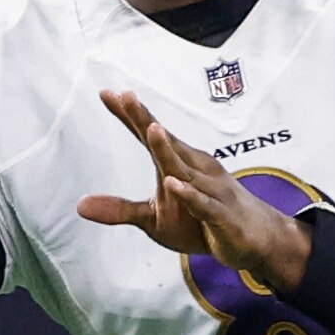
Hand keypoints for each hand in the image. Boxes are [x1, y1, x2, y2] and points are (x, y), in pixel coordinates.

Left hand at [77, 90, 312, 289]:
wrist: (254, 240)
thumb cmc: (202, 223)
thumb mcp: (153, 219)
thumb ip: (120, 210)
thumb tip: (79, 206)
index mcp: (178, 164)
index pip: (150, 137)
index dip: (130, 116)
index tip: (107, 93)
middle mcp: (194, 169)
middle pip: (166, 142)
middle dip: (146, 120)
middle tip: (126, 96)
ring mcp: (209, 190)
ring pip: (184, 168)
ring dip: (168, 149)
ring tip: (152, 129)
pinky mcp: (220, 215)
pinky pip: (202, 204)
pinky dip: (189, 194)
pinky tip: (173, 184)